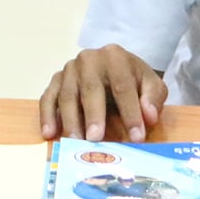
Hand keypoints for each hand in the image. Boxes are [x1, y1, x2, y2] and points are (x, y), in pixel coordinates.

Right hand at [39, 44, 166, 141]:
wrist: (114, 66)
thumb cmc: (133, 79)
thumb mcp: (151, 84)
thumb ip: (153, 98)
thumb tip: (149, 116)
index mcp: (114, 56)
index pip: (122, 86)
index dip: (130, 113)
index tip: (136, 137)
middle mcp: (89, 59)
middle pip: (90, 89)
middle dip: (94, 115)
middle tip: (95, 138)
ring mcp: (69, 69)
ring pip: (67, 95)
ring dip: (70, 120)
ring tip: (75, 142)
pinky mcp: (56, 80)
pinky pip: (48, 97)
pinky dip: (47, 116)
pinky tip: (50, 133)